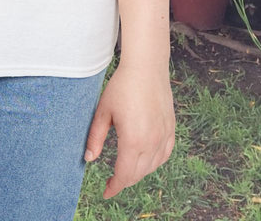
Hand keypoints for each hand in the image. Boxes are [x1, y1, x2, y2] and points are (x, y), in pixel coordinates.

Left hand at [84, 61, 174, 198]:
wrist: (146, 68)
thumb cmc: (122, 87)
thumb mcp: (103, 111)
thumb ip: (95, 137)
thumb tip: (89, 159)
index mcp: (133, 140)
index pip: (124, 175)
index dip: (114, 187)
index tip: (106, 192)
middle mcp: (151, 142)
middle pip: (137, 174)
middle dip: (124, 181)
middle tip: (112, 181)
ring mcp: (163, 136)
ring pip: (152, 166)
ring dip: (138, 172)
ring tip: (126, 170)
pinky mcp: (171, 129)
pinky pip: (164, 155)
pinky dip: (154, 162)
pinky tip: (146, 160)